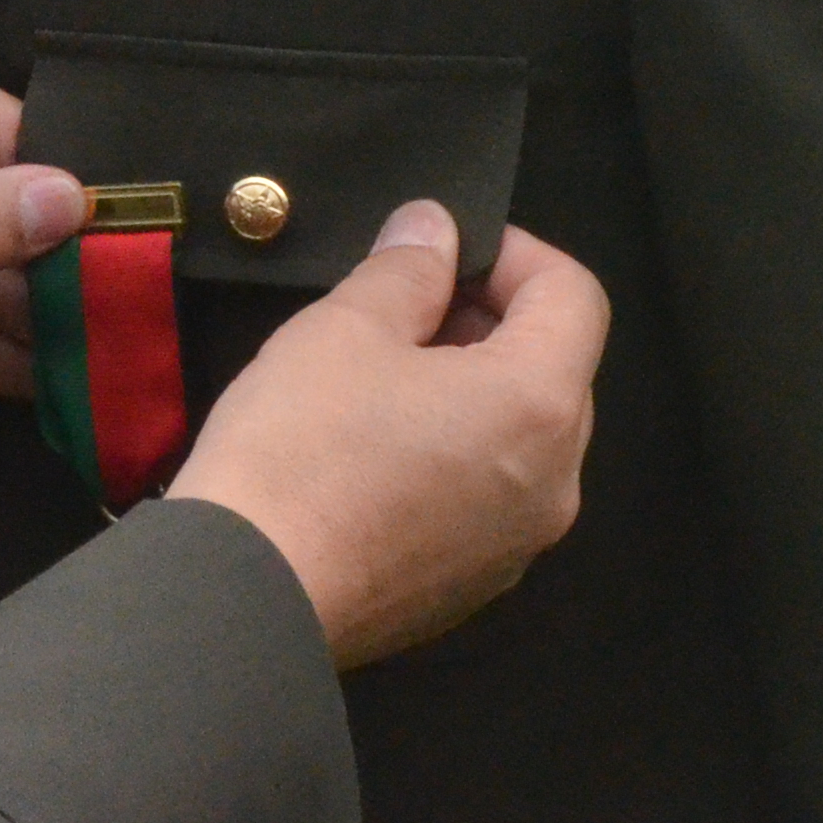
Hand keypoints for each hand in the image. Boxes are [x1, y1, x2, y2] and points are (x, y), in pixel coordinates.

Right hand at [170, 205, 605, 668]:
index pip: (574, 297)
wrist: (249, 594)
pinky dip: (455, 456)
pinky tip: (374, 454)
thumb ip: (407, 270)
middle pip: (555, 370)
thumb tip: (435, 228)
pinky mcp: (476, 588)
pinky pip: (490, 498)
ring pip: (523, 439)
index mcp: (539, 406)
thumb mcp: (344, 329)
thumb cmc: (300, 447)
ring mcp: (519, 545)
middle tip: (404, 309)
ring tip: (380, 380)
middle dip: (490, 323)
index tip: (444, 250)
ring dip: (472, 391)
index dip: (515, 253)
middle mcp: (556, 482)